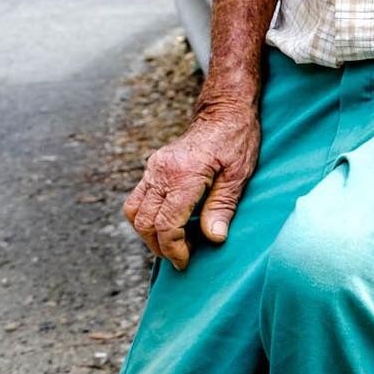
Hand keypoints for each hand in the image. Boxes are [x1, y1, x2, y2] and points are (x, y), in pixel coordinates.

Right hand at [121, 99, 259, 269]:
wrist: (224, 111)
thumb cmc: (237, 139)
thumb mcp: (239, 174)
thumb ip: (223, 206)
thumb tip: (214, 238)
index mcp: (184, 174)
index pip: (167, 223)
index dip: (174, 249)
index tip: (185, 262)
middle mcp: (162, 171)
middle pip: (146, 222)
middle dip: (160, 246)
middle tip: (180, 258)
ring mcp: (153, 167)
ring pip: (134, 212)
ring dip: (148, 234)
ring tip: (171, 245)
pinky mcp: (152, 167)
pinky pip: (138, 199)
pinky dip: (145, 217)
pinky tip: (166, 225)